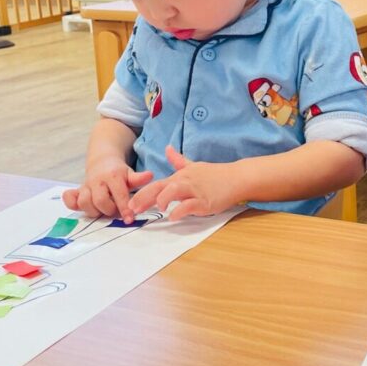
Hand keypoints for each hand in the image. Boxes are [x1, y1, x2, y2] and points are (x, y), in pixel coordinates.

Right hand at [62, 158, 153, 219]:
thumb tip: (150, 176)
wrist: (103, 161)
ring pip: (84, 202)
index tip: (129, 219)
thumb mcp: (130, 173)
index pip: (119, 194)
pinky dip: (72, 204)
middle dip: (109, 210)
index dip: (124, 209)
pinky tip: (81, 207)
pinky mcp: (77, 191)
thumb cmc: (119, 172)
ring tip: (102, 210)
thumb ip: (138, 178)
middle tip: (115, 211)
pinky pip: (69, 199)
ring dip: (94, 211)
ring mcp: (85, 186)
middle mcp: (97, 181)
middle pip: (100, 201)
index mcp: (113, 176)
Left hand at [126, 146, 240, 220]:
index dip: (141, 194)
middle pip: (160, 188)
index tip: (130, 204)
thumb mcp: (194, 166)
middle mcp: (184, 182)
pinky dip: (180, 211)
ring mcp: (195, 191)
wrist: (236, 177)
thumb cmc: (215, 174)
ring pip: (174, 191)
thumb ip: (178, 160)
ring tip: (156, 209)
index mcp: (179, 177)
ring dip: (162, 199)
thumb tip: (167, 148)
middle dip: (144, 198)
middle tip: (133, 209)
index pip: (156, 185)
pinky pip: (190, 205)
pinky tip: (173, 217)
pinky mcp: (205, 201)